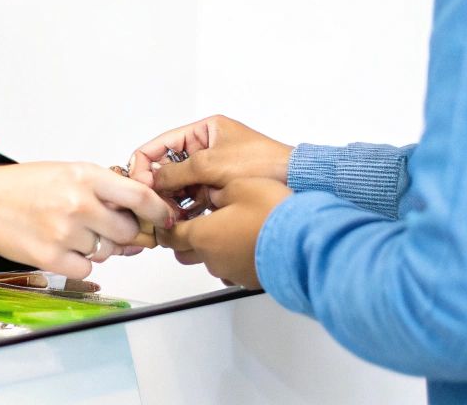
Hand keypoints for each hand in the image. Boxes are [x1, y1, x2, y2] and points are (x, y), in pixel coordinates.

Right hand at [0, 162, 173, 278]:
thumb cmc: (24, 186)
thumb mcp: (68, 172)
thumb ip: (103, 189)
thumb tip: (136, 217)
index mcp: (85, 177)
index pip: (138, 195)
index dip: (158, 210)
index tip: (165, 218)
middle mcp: (79, 204)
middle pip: (126, 231)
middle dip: (123, 234)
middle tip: (108, 228)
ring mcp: (66, 233)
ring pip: (106, 252)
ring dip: (97, 247)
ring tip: (71, 231)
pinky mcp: (53, 258)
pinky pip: (86, 268)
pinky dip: (79, 262)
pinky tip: (60, 246)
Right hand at [127, 115, 291, 212]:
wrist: (296, 182)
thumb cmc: (262, 163)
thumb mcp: (212, 164)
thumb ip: (177, 171)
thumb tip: (150, 180)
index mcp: (204, 130)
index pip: (163, 144)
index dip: (145, 162)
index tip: (136, 181)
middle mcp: (207, 148)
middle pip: (169, 166)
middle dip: (158, 185)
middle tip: (148, 202)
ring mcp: (214, 170)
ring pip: (181, 186)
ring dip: (171, 200)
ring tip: (163, 215)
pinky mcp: (221, 189)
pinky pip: (196, 198)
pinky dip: (186, 209)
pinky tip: (179, 221)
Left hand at [157, 178, 291, 287]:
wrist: (302, 245)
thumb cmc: (272, 216)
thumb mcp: (240, 186)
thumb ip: (218, 191)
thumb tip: (213, 195)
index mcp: (203, 235)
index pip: (169, 236)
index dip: (164, 226)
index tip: (166, 218)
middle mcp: (212, 258)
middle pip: (184, 252)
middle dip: (184, 237)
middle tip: (192, 220)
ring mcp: (230, 272)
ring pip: (209, 260)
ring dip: (211, 246)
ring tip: (227, 227)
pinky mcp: (248, 279)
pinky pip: (230, 268)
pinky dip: (232, 256)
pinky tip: (245, 242)